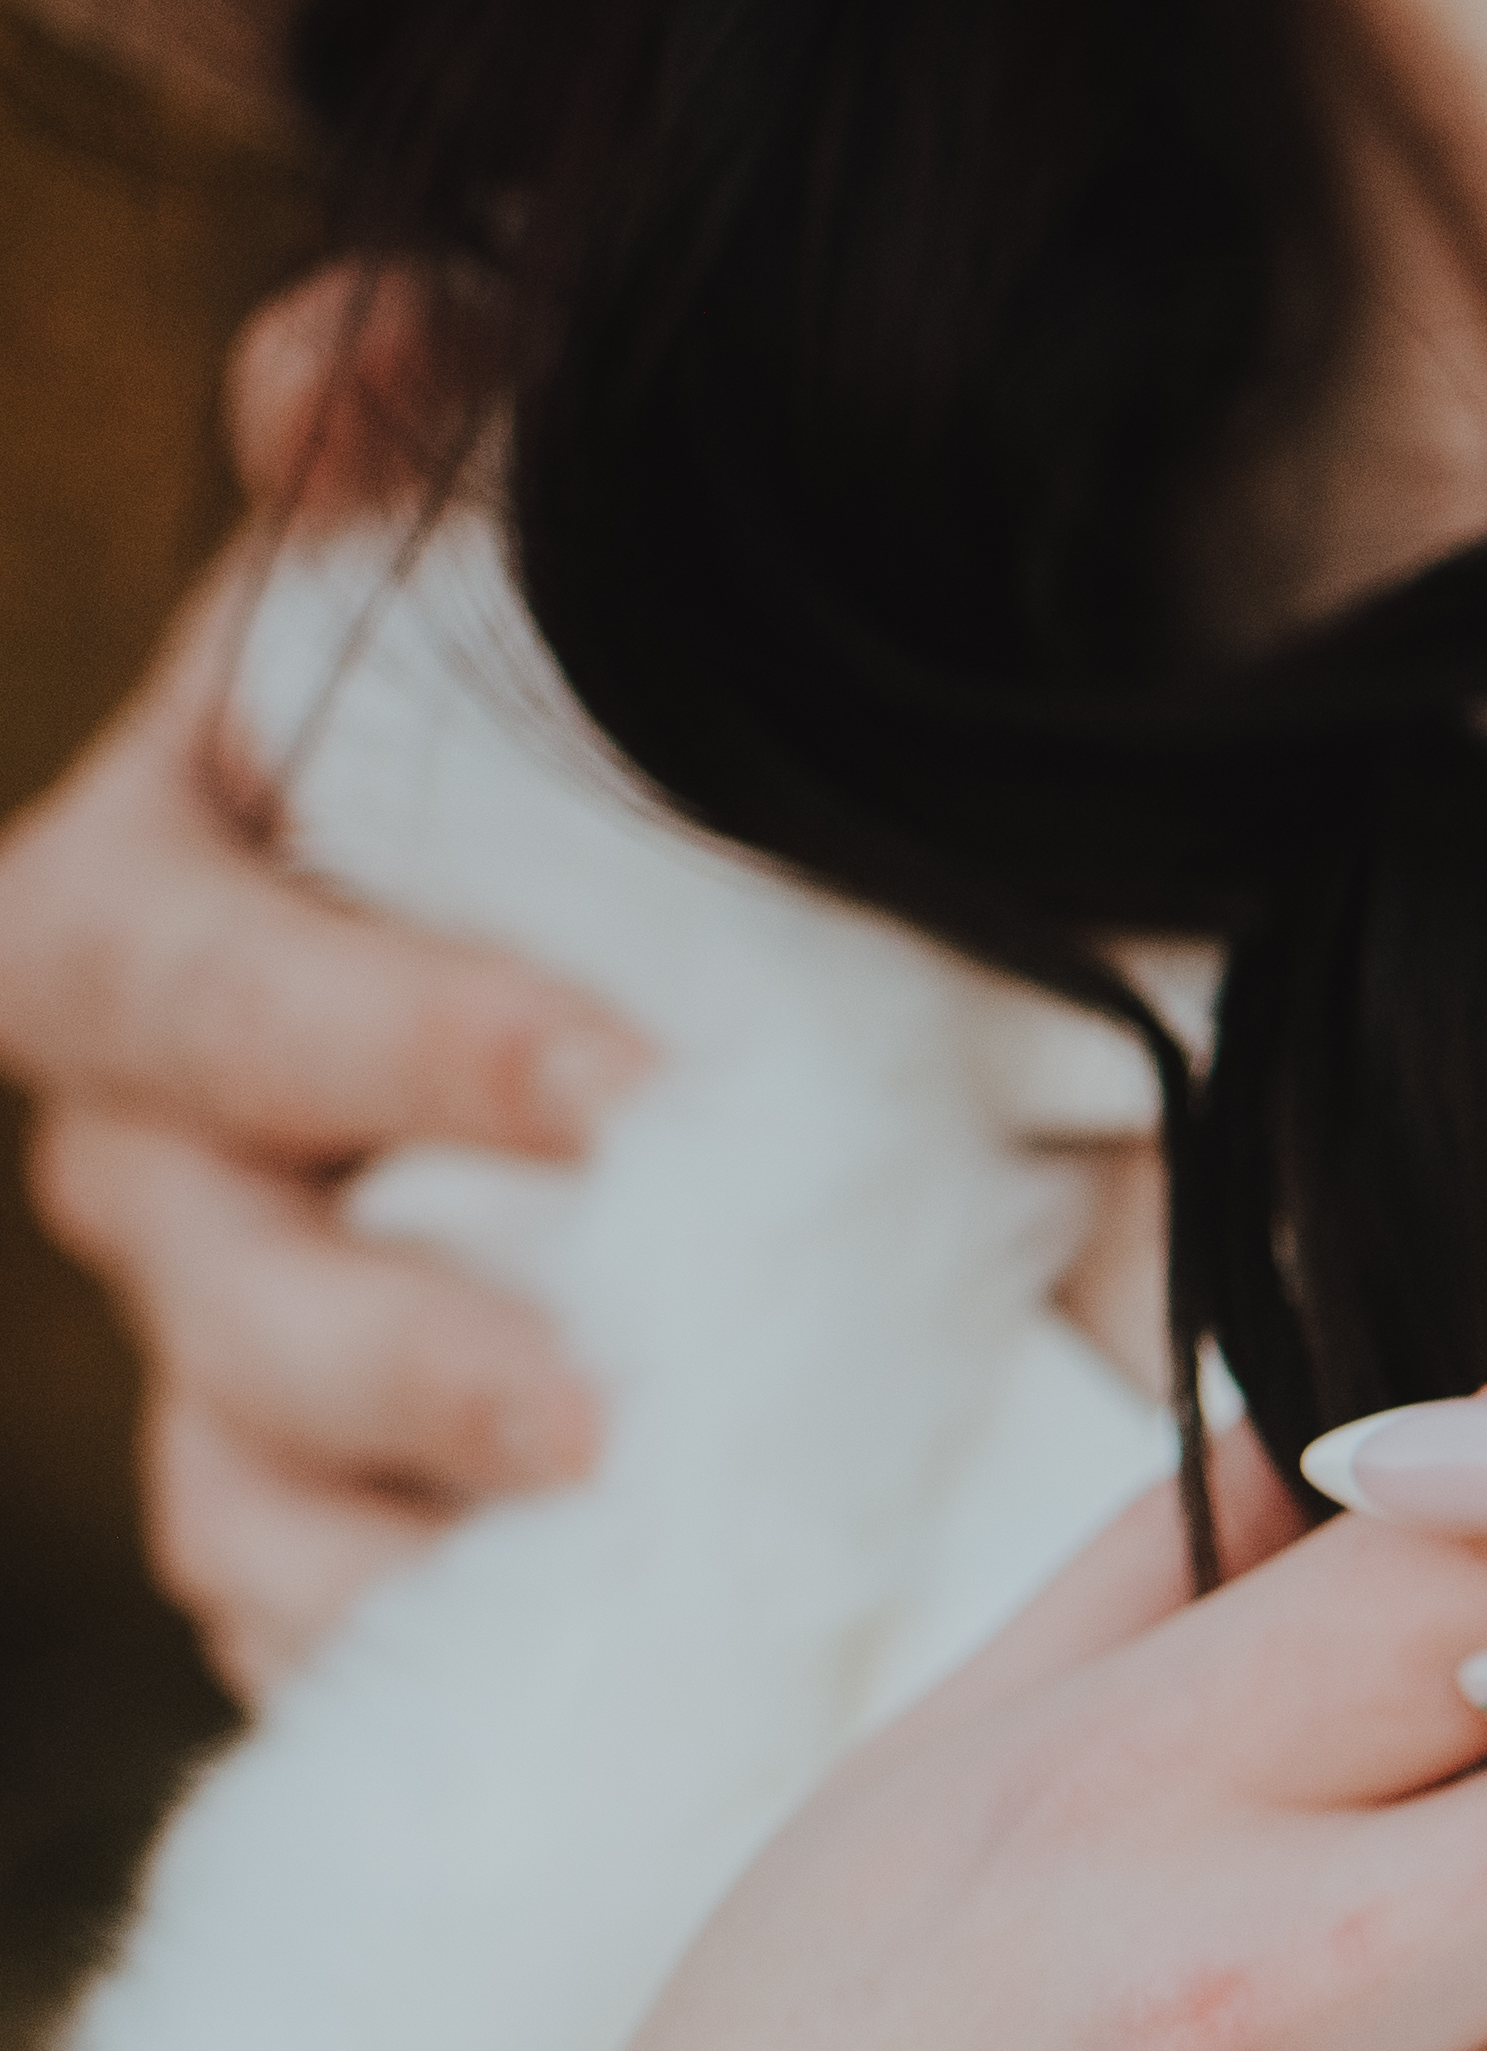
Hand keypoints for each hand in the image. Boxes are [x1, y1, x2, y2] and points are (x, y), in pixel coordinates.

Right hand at [0, 267, 624, 1694]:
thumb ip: (442, 429)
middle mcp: (160, 1127)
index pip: (178, 975)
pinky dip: (398, 1666)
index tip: (622, 1090)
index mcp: (177, 893)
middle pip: (188, 1260)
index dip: (371, 1033)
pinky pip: (309, 1620)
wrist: (763, 956)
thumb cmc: (637, 749)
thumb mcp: (575, 588)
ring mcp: (232, 1334)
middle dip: (384, 1341)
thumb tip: (353, 348)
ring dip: (383, 1539)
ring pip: (231, 1473)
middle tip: (600, 1412)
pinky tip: (534, 1702)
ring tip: (595, 1578)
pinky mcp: (334, 1503)